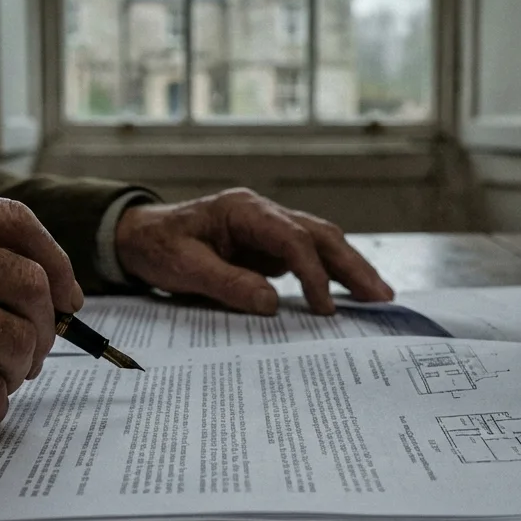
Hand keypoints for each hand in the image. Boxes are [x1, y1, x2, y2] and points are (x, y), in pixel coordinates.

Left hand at [114, 188, 393, 315]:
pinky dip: (331, 274)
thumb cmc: (157, 247)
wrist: (138, 236)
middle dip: (353, 265)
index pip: (293, 239)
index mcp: (243, 210)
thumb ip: (227, 283)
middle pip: (320, 234)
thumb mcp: (183, 268)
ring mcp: (268, 228)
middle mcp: (263, 213)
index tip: (325, 309)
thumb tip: (271, 303)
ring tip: (380, 297)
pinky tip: (349, 295)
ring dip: (350, 268)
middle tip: (382, 297)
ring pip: (321, 242)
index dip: (313, 274)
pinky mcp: (268, 246)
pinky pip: (308, 257)